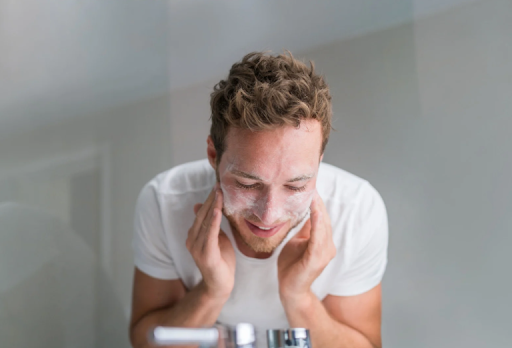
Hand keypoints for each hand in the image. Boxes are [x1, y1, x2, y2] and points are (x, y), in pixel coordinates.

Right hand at [186, 183, 235, 299]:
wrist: (221, 284)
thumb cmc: (221, 260)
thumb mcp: (216, 238)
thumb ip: (210, 224)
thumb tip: (199, 206)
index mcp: (193, 236)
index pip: (201, 213)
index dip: (209, 199)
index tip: (217, 186)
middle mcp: (192, 240)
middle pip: (201, 215)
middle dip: (211, 199)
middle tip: (218, 184)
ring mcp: (197, 248)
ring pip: (205, 222)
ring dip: (213, 206)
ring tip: (219, 193)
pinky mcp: (205, 254)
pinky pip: (210, 234)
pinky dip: (213, 221)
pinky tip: (217, 210)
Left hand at [277, 191, 335, 302]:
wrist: (290, 289)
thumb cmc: (293, 266)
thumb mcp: (298, 241)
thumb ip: (304, 229)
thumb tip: (303, 211)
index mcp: (323, 241)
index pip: (321, 217)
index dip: (317, 202)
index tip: (310, 186)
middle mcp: (328, 246)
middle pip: (324, 219)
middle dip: (318, 202)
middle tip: (311, 183)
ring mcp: (324, 253)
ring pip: (323, 225)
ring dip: (318, 209)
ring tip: (313, 193)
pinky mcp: (317, 259)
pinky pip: (318, 237)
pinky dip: (317, 222)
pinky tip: (314, 210)